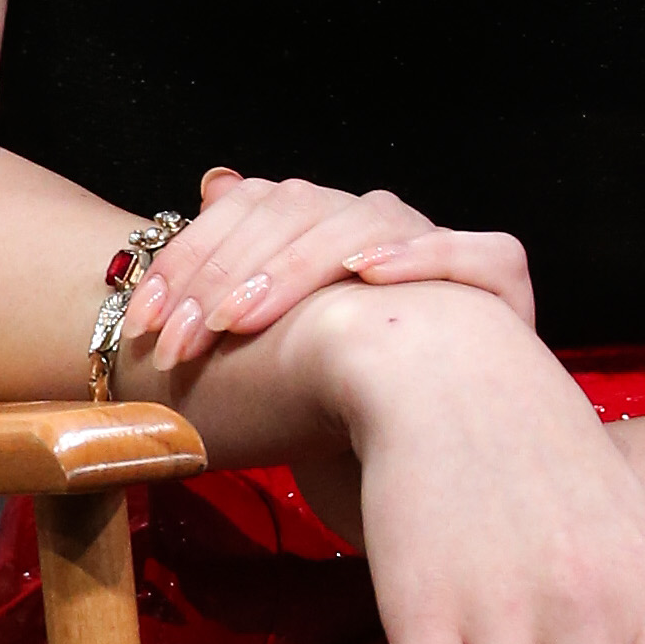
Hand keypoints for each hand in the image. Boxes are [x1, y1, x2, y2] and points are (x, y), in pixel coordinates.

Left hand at [126, 166, 533, 369]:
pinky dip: (420, 253)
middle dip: (227, 279)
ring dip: (298, 268)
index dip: (193, 260)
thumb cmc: (334, 408)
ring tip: (241, 318)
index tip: (143, 323)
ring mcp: (441, 244)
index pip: (254, 210)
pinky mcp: (501, 279)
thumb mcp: (270, 349)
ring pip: (370, 222)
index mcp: (324, 227)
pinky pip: (474, 251)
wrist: (416, 464)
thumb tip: (215, 179)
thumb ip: (236, 268)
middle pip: (302, 213)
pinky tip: (367, 273)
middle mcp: (381, 223)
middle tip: (180, 341)